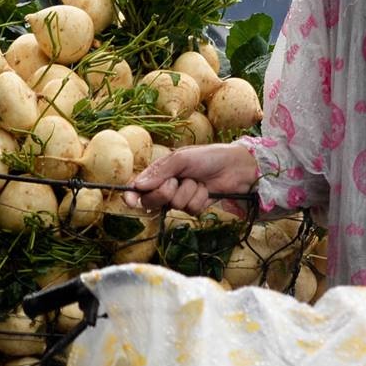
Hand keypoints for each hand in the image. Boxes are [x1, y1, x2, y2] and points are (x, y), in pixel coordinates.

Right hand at [128, 143, 258, 215]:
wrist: (235, 166)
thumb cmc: (208, 156)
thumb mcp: (181, 158)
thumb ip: (160, 172)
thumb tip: (138, 186)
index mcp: (160, 172)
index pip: (140, 187)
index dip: (133, 195)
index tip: (131, 201)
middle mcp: (168, 185)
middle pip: (152, 201)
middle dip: (164, 193)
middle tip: (175, 182)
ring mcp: (181, 197)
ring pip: (174, 205)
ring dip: (188, 192)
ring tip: (198, 181)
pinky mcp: (195, 205)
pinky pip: (190, 209)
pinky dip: (199, 198)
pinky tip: (207, 190)